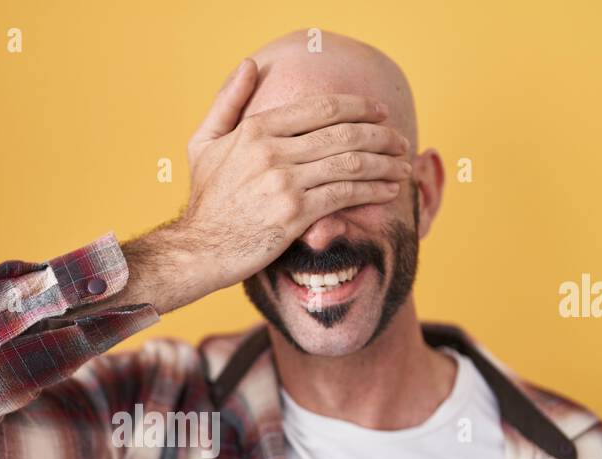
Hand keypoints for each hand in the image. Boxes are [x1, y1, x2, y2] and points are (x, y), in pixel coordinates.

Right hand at [178, 59, 410, 291]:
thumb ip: (227, 101)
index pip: (321, 108)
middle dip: (380, 135)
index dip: (358, 107)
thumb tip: (250, 64)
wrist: (199, 249)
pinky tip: (388, 190)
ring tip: (402, 165)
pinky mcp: (295, 214)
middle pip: (343, 134)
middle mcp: (272, 151)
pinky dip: (372, 191)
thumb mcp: (204, 142)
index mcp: (256, 129)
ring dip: (384, 163)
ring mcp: (285, 183)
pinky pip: (345, 195)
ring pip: (349, 163)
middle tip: (400, 140)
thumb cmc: (205, 199)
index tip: (380, 112)